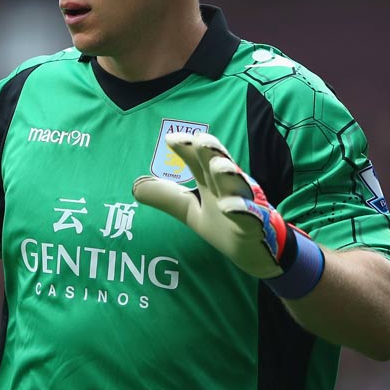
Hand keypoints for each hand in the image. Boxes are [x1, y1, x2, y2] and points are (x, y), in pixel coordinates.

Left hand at [132, 131, 323, 297]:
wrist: (255, 251)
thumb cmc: (223, 223)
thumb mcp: (189, 210)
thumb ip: (166, 197)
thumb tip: (135, 186)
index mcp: (213, 181)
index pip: (200, 160)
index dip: (188, 149)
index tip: (171, 139)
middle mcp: (229, 187)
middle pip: (221, 164)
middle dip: (212, 150)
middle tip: (200, 139)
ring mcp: (244, 204)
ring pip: (238, 186)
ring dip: (229, 174)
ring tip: (218, 166)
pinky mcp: (253, 226)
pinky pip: (248, 217)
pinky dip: (241, 210)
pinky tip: (229, 206)